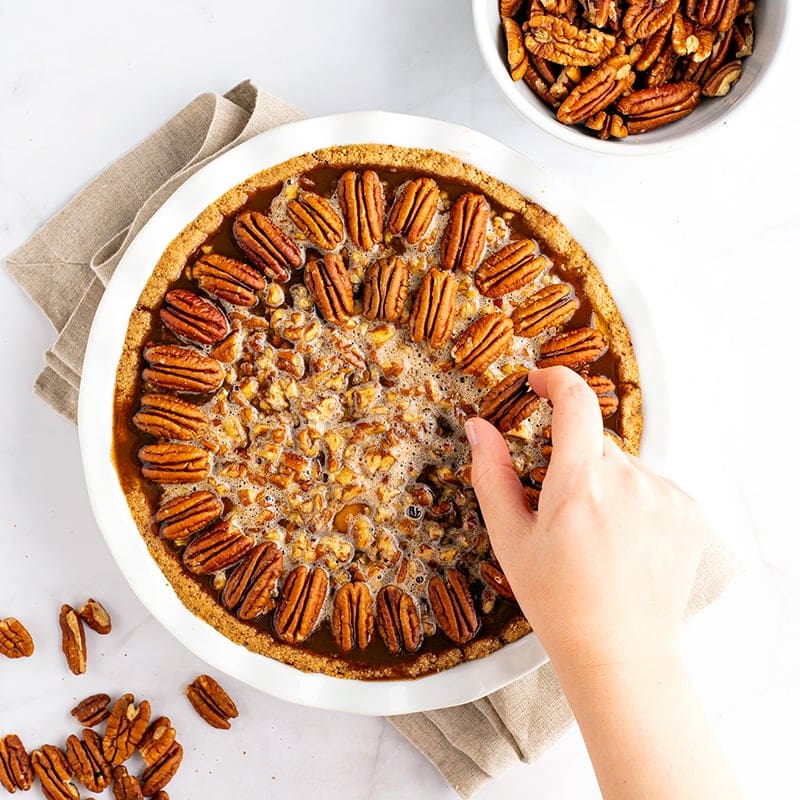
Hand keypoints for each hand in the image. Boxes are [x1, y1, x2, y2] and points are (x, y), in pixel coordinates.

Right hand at [466, 366, 706, 672]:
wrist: (621, 652)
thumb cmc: (558, 601)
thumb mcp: (511, 538)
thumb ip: (491, 473)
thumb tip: (478, 426)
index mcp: (580, 483)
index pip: (574, 401)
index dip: (555, 380)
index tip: (540, 381)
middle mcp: (628, 481)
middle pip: (595, 443)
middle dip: (575, 463)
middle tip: (563, 512)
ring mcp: (665, 495)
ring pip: (624, 464)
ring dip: (606, 482)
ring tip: (597, 536)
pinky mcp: (689, 510)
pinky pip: (651, 484)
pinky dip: (634, 499)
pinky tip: (625, 540)